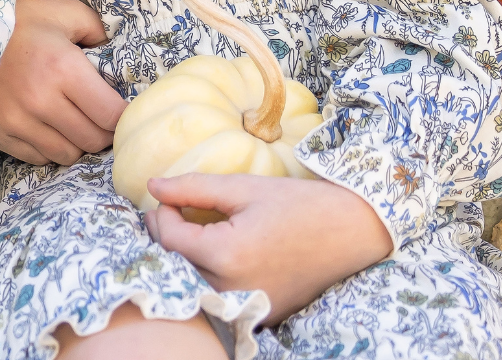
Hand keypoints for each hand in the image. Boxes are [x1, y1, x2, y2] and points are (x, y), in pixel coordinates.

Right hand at [0, 0, 123, 164]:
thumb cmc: (20, 20)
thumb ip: (99, 32)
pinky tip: (48, 125)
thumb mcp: (65, 13)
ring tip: (74, 120)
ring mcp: (19, 122)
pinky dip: (50, 147)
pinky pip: (40, 158)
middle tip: (100, 114)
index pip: (111, 115)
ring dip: (78, 142)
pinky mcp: (2, 134)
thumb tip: (117, 60)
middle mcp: (41, 101)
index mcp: (63, 69)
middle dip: (104, 130)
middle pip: (93, 140)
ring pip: (69, 155)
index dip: (123, 115)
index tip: (121, 106)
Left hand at [144, 174, 393, 323]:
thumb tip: (152, 186)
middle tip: (173, 212)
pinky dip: (208, 277)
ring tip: (190, 230)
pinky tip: (214, 254)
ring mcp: (249, 308)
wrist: (349, 232)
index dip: (160, 215)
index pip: (169, 239)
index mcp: (226, 256)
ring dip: (184, 259)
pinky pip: (220, 298)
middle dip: (167, 238)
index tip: (167, 198)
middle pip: (177, 266)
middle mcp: (234, 290)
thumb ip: (191, 187)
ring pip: (195, 285)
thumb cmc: (295, 203)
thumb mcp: (240, 187)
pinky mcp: (262, 315)